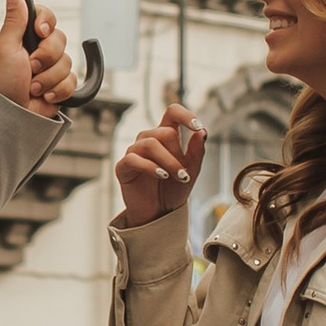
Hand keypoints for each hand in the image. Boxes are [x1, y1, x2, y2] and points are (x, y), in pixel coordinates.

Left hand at [0, 0, 74, 115]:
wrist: (11, 116)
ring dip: (48, 77)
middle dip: (46, 56)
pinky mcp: (61, 86)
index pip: (45, 16)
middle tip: (30, 67)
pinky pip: (73, 81)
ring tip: (32, 87)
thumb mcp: (4, 49)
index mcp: (24, 38)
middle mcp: (39, 50)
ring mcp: (50, 68)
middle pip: (60, 39)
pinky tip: (44, 97)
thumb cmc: (1, 83)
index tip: (39, 31)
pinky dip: (58, 90)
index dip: (46, 22)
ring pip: (67, 61)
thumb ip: (13, 21)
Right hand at [116, 103, 204, 224]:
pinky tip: (162, 176)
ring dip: (168, 161)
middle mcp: (148, 139)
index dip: (185, 115)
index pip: (173, 112)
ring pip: (150, 143)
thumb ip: (197, 152)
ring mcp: (134, 152)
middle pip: (164, 132)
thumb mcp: (191, 171)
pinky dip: (150, 167)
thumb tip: (202, 132)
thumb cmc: (174, 190)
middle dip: (178, 154)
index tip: (197, 126)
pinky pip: (134, 159)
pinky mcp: (123, 166)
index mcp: (166, 136)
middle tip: (185, 174)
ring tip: (178, 177)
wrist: (159, 213)